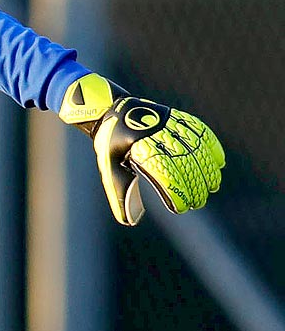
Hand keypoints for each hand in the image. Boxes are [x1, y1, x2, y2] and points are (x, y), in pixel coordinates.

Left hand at [59, 73, 224, 225]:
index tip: (181, 208)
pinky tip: (220, 162)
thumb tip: (129, 220)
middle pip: (184, 164)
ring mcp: (170, 125)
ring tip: (213, 186)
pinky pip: (200, 132)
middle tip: (199, 202)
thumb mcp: (110, 167)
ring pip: (196, 149)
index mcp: (139, 149)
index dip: (176, 193)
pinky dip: (212, 147)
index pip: (164, 176)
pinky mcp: (177, 118)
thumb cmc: (110, 143)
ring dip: (207, 169)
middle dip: (195, 186)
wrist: (112, 109)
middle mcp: (158, 136)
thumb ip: (121, 191)